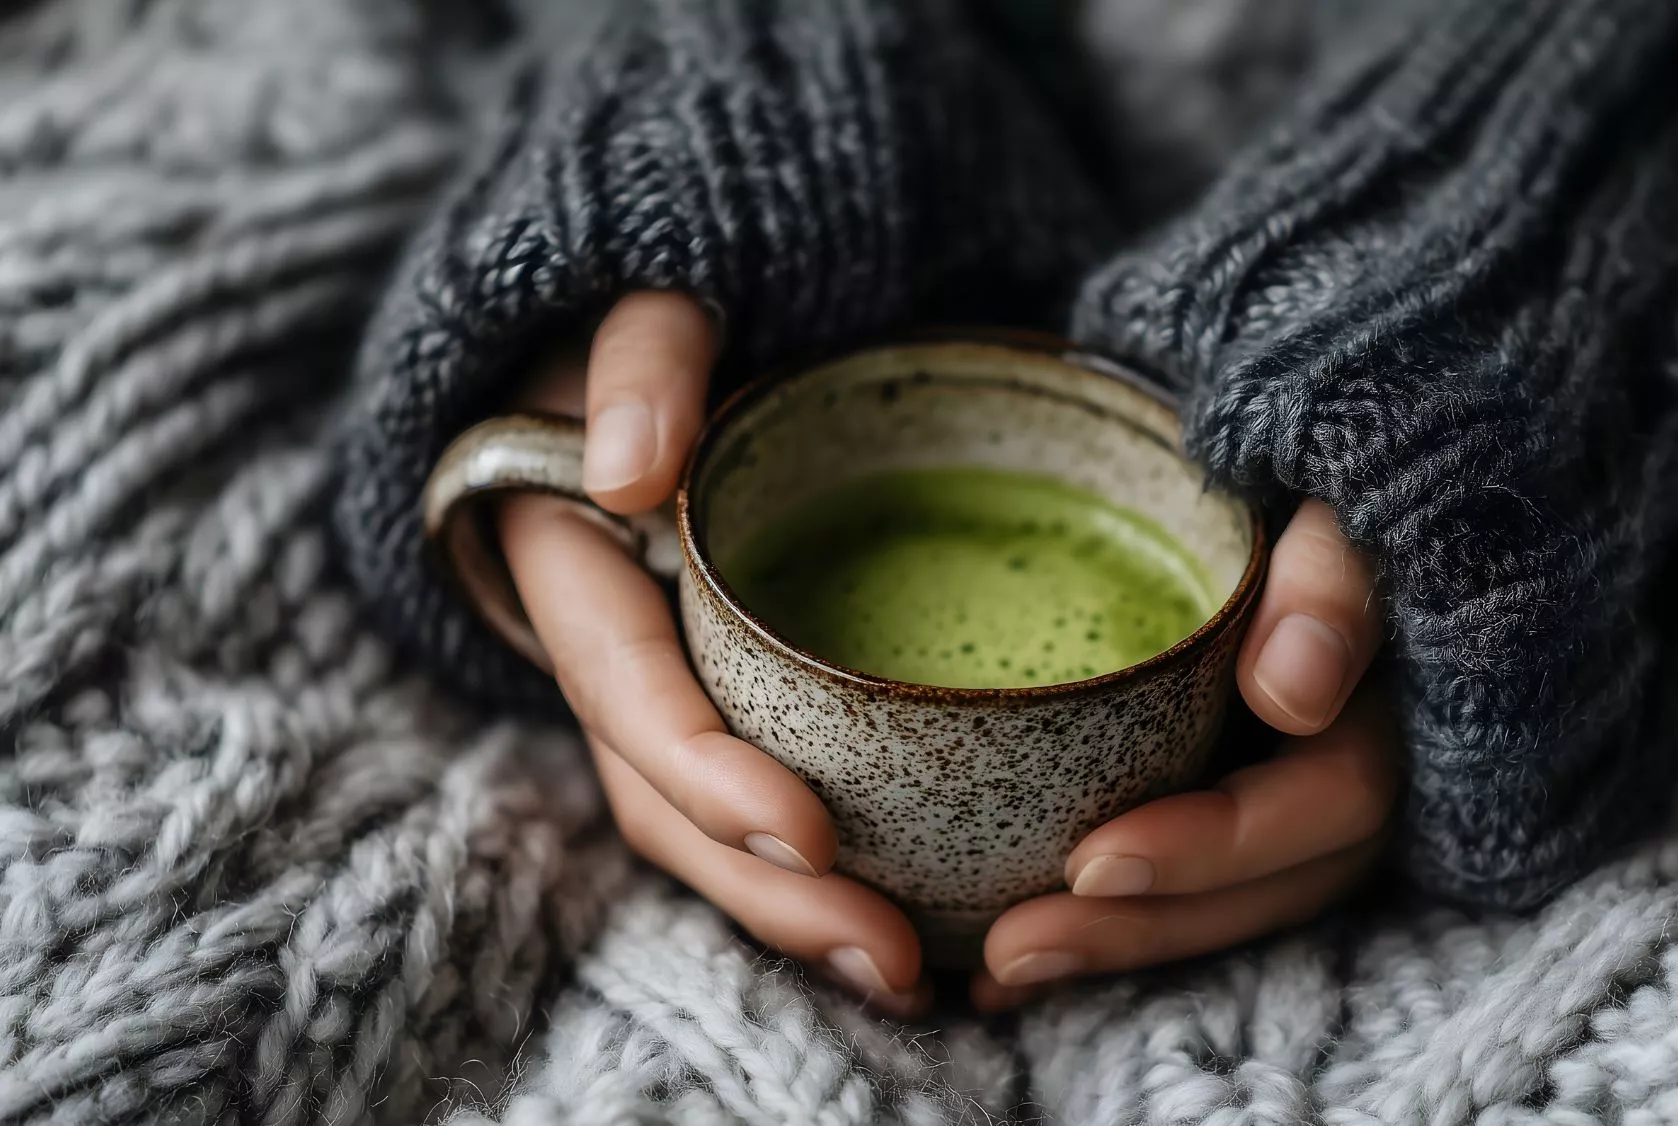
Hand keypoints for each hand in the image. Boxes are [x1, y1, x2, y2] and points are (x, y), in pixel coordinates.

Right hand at [494, 293, 930, 1015]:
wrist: (667, 341)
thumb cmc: (664, 317)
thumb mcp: (649, 301)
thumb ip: (642, 353)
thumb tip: (631, 470)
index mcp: (580, 567)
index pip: (634, 693)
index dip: (708, 773)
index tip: (811, 836)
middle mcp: (616, 651)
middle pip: (672, 801)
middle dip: (769, 893)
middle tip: (892, 956)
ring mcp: (669, 689)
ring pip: (711, 829)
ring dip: (798, 915)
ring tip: (910, 973)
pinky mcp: (731, 703)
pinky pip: (757, 805)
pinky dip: (820, 876)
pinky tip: (910, 922)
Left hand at [973, 499, 1399, 1009]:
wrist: (1315, 443)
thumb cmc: (1318, 450)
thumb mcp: (1339, 479)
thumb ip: (1333, 570)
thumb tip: (1293, 689)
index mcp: (1412, 694)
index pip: (1337, 795)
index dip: (1220, 843)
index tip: (1093, 859)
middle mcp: (1375, 758)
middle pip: (1281, 882)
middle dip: (1149, 925)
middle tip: (1012, 947)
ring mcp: (1315, 786)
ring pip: (1240, 903)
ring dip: (1121, 945)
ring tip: (994, 970)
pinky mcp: (1253, 789)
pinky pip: (1201, 884)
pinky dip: (1111, 924)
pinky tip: (997, 964)